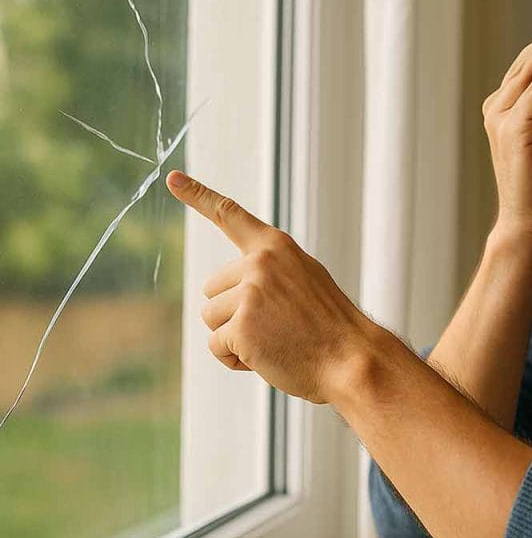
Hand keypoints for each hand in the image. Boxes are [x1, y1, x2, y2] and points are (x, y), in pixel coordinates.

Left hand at [166, 170, 373, 403]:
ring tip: (275, 340)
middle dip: (233, 311)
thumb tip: (233, 290)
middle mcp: (260, 263)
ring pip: (211, 318)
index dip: (198, 195)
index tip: (173, 178)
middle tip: (276, 325)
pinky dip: (236, 359)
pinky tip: (268, 357)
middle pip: (212, 289)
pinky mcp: (240, 326)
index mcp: (277, 247)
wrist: (351, 357)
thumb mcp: (306, 280)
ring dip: (234, 336)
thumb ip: (271, 273)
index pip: (230, 214)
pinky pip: (217, 346)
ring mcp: (250, 293)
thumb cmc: (329, 326)